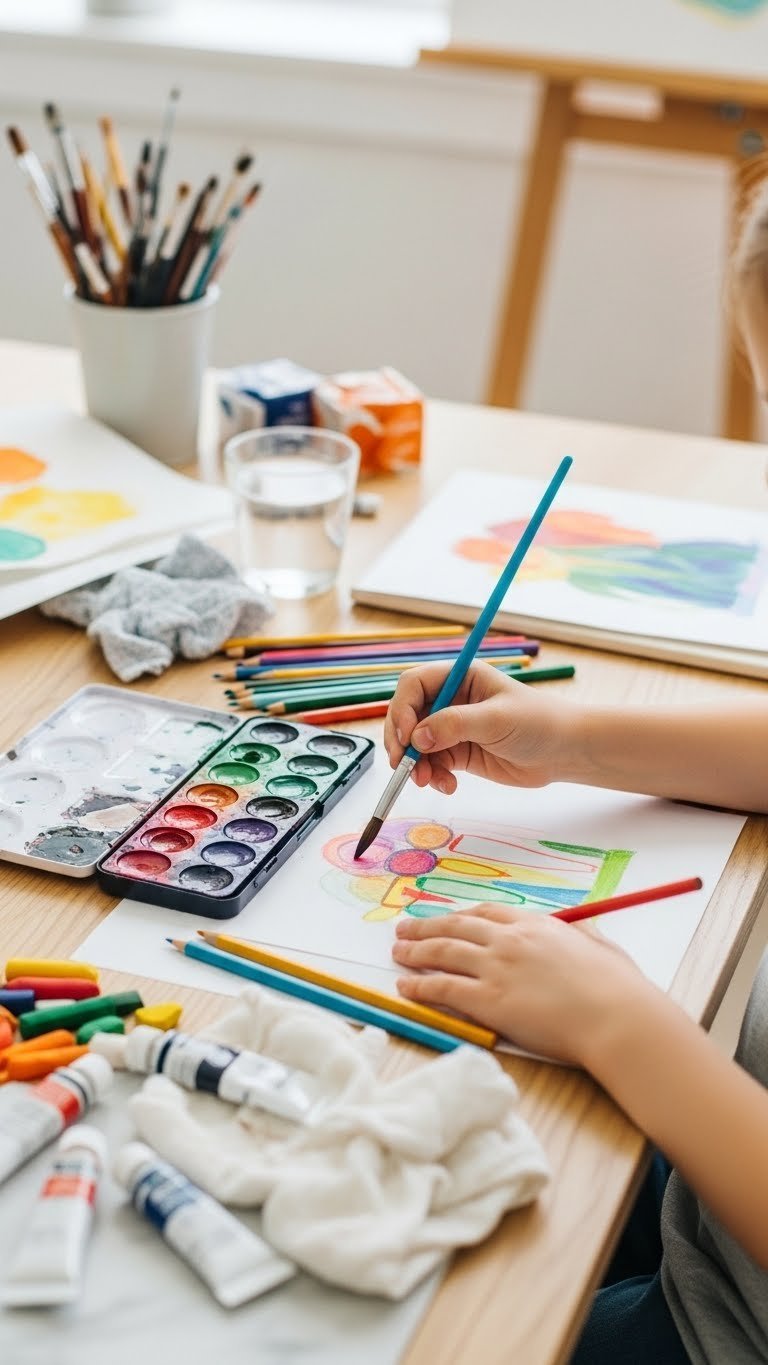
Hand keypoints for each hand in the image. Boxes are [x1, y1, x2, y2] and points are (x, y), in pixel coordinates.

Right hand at [384, 660, 576, 794]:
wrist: (565, 752)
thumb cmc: (539, 723)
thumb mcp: (496, 720)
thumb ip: (455, 725)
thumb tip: (416, 738)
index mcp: (460, 677)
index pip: (414, 685)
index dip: (403, 709)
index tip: (406, 737)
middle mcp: (451, 699)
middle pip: (408, 715)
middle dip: (402, 741)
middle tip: (404, 765)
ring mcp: (453, 727)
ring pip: (415, 744)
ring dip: (415, 764)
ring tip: (426, 781)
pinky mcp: (458, 752)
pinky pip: (431, 763)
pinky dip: (432, 776)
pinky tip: (447, 785)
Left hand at [392, 903, 652, 1065]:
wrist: (615, 1016)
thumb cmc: (618, 988)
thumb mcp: (601, 947)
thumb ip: (583, 939)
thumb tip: (583, 937)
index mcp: (535, 924)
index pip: (487, 913)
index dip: (460, 916)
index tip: (446, 918)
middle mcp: (510, 940)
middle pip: (456, 927)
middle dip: (427, 926)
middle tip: (406, 928)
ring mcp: (496, 968)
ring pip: (443, 953)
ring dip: (415, 951)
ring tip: (398, 953)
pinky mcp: (489, 1001)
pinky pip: (444, 989)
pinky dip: (420, 987)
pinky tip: (406, 988)